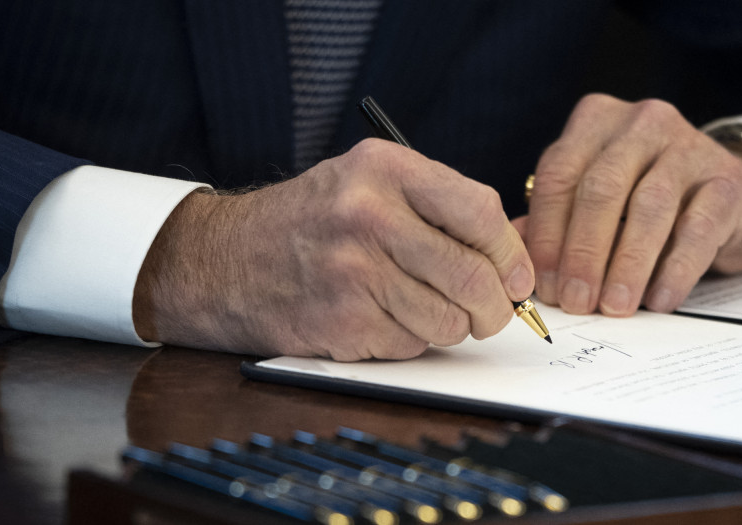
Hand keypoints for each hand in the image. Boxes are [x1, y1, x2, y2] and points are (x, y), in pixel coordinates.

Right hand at [132, 139, 534, 360]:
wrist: (223, 261)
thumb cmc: (312, 222)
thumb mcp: (368, 183)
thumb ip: (438, 207)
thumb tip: (515, 261)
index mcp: (384, 169)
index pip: (481, 212)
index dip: (511, 255)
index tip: (518, 279)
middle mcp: (368, 215)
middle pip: (473, 276)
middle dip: (495, 308)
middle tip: (491, 315)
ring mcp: (353, 271)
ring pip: (448, 320)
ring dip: (451, 328)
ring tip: (424, 311)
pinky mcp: (341, 321)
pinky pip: (411, 345)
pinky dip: (410, 342)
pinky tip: (381, 319)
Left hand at [522, 94, 741, 315]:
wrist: (736, 197)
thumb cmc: (652, 203)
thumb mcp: (601, 203)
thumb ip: (557, 223)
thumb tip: (519, 264)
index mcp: (597, 121)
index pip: (559, 175)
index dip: (547, 235)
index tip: (544, 286)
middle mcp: (642, 123)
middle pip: (601, 189)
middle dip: (583, 252)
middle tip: (576, 301)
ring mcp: (689, 146)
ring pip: (648, 208)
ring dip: (627, 265)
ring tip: (615, 306)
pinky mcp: (728, 180)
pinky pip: (697, 229)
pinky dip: (675, 270)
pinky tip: (659, 300)